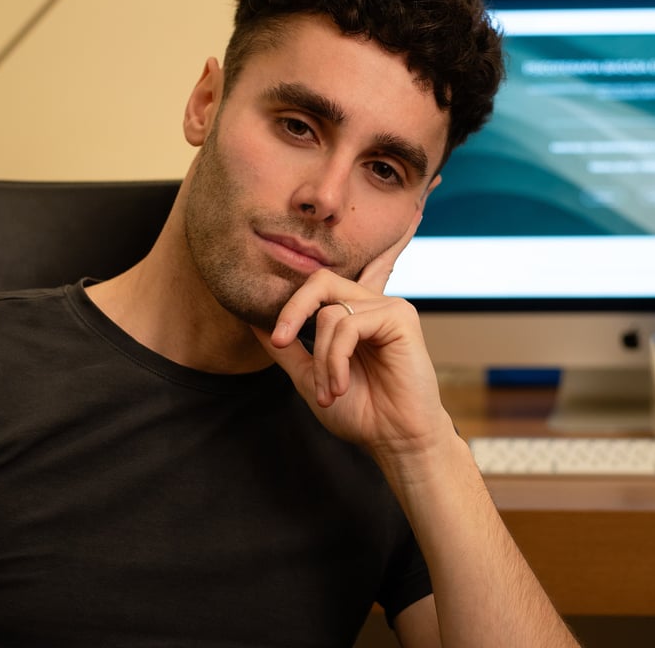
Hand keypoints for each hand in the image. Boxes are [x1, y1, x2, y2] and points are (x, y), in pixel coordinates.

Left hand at [252, 211, 445, 456]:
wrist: (392, 440)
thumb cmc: (359, 411)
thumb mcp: (310, 377)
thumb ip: (287, 348)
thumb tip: (254, 322)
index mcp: (355, 313)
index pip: (356, 267)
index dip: (371, 238)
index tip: (394, 215)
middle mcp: (371, 303)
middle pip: (319, 281)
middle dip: (291, 311)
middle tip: (280, 342)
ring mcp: (387, 306)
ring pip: (328, 313)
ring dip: (320, 358)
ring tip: (330, 390)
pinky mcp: (400, 316)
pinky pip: (346, 325)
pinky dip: (336, 359)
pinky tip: (343, 384)